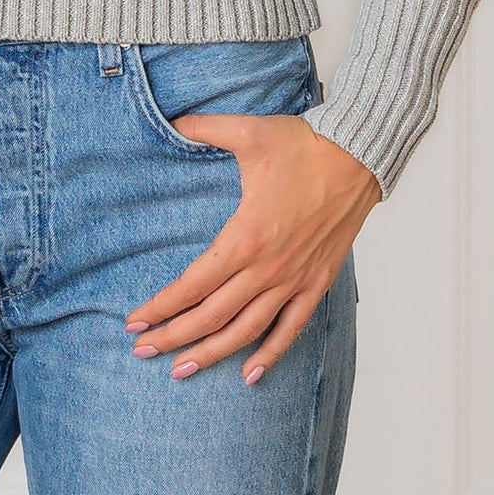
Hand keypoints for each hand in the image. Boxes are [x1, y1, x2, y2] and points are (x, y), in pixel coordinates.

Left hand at [124, 113, 380, 384]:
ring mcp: (294, 280)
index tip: (135, 323)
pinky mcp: (317, 282)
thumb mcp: (248, 131)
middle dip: (174, 337)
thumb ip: (204, 128)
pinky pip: (291, 329)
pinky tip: (250, 374)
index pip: (193, 284)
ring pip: (246, 331)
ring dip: (212, 354)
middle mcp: (268, 268)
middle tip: (143, 352)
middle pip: (212, 316)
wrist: (358, 156)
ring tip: (182, 370)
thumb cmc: (303, 145)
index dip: (162, 307)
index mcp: (246, 236)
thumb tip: (172, 120)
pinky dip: (270, 354)